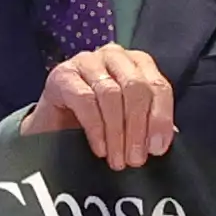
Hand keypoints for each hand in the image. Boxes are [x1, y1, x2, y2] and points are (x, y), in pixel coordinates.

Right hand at [37, 39, 181, 165]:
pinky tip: (100, 148)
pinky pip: (85, 100)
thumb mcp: (128, 123)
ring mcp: (87, 61)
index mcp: (138, 63)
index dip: (160, 118)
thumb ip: (148, 126)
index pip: (158, 86)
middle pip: (135, 87)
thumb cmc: (97, 121)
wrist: (53, 126)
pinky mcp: (62, 74)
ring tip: (117, 159)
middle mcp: (114, 56)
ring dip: (117, 132)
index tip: (157, 149)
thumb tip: (161, 142)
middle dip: (137, 127)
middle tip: (135, 159)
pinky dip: (96, 128)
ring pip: (111, 94)